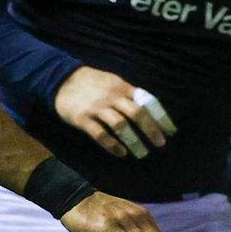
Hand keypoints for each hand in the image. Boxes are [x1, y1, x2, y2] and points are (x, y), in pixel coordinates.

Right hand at [53, 68, 173, 158]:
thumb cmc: (92, 83)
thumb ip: (130, 94)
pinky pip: (100, 134)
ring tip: (142, 153)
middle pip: (137, 113)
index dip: (161, 117)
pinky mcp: (82, 118)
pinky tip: (121, 153)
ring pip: (120, 125)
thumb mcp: (114, 82)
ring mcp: (96, 108)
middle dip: (151, 130)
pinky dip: (112, 145)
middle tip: (160, 144)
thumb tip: (151, 110)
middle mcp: (112, 97)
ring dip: (133, 140)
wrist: (59, 78)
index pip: (148, 102)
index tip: (171, 131)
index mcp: (123, 88)